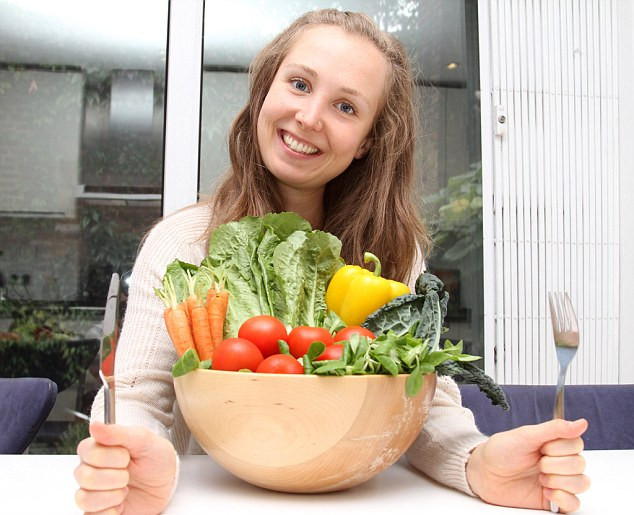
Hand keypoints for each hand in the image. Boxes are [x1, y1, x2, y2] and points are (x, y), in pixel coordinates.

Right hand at [75, 422, 177, 514]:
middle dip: (116, 477)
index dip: (110, 456)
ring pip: (85, 498)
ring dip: (113, 495)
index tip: (127, 456)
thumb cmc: (154, 457)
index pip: (87, 451)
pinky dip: (110, 512)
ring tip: (126, 489)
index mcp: (97, 448)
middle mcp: (90, 469)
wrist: (166, 481)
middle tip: (129, 474)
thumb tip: (95, 425)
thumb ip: (120, 433)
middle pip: (85, 476)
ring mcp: (92, 491)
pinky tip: (121, 504)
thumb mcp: (144, 440)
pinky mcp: (97, 510)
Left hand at [466, 418, 590, 512]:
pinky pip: (575, 504)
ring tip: (540, 479)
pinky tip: (546, 493)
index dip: (560, 447)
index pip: (577, 443)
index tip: (542, 447)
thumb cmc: (501, 451)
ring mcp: (558, 481)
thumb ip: (554, 429)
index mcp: (554, 443)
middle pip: (579, 463)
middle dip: (555, 464)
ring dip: (559, 481)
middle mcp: (559, 461)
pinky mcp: (555, 500)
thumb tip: (582, 422)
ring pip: (581, 483)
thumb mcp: (526, 436)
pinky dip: (562, 499)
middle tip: (537, 463)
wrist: (485, 474)